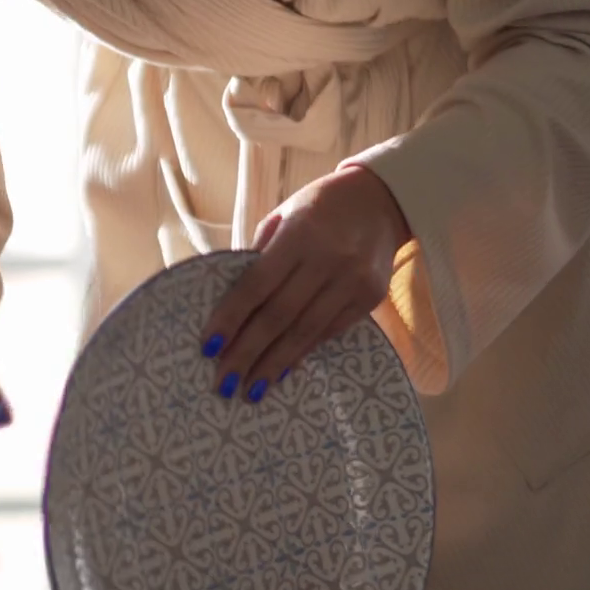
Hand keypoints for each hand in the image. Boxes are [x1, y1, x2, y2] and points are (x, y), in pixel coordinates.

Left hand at [200, 165, 411, 401]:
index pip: (257, 285)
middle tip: (224, 384)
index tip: (208, 347)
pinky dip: (303, 353)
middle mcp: (328, 259)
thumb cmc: (319, 207)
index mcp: (299, 234)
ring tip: (251, 390)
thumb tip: (231, 305)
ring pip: (306, 331)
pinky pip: (330, 332)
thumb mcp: (283, 216)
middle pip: (279, 315)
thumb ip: (261, 256)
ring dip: (274, 364)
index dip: (230, 318)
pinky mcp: (370, 298)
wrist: (381, 200)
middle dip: (247, 352)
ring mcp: (353, 281)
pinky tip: (282, 370)